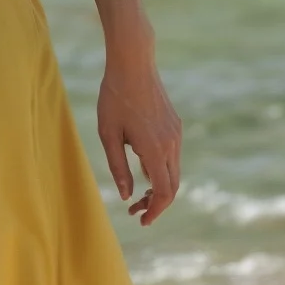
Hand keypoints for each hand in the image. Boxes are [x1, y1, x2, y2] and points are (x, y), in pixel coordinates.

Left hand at [97, 44, 180, 224]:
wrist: (133, 63)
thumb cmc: (114, 97)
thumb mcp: (108, 135)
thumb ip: (118, 167)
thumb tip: (126, 197)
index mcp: (154, 149)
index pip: (164, 192)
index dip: (155, 211)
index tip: (141, 220)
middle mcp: (171, 144)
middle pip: (173, 186)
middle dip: (156, 203)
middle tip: (135, 212)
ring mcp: (175, 134)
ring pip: (174, 172)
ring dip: (159, 188)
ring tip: (138, 195)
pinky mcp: (175, 125)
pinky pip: (172, 156)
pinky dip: (161, 171)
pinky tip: (142, 168)